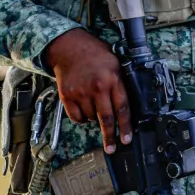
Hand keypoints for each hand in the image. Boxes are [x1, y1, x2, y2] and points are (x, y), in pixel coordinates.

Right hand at [43, 28, 131, 154]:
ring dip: (94, 119)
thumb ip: (120, 83)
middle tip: (112, 147)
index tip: (127, 139)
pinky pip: (76, 117)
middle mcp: (97, 87)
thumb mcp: (115, 63)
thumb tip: (126, 105)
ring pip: (90, 118)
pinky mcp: (67, 95)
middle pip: (106, 119)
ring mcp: (81, 92)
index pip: (122, 108)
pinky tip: (84, 110)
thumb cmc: (95, 54)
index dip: (125, 126)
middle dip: (110, 136)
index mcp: (113, 79)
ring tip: (94, 107)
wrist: (69, 46)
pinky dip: (81, 118)